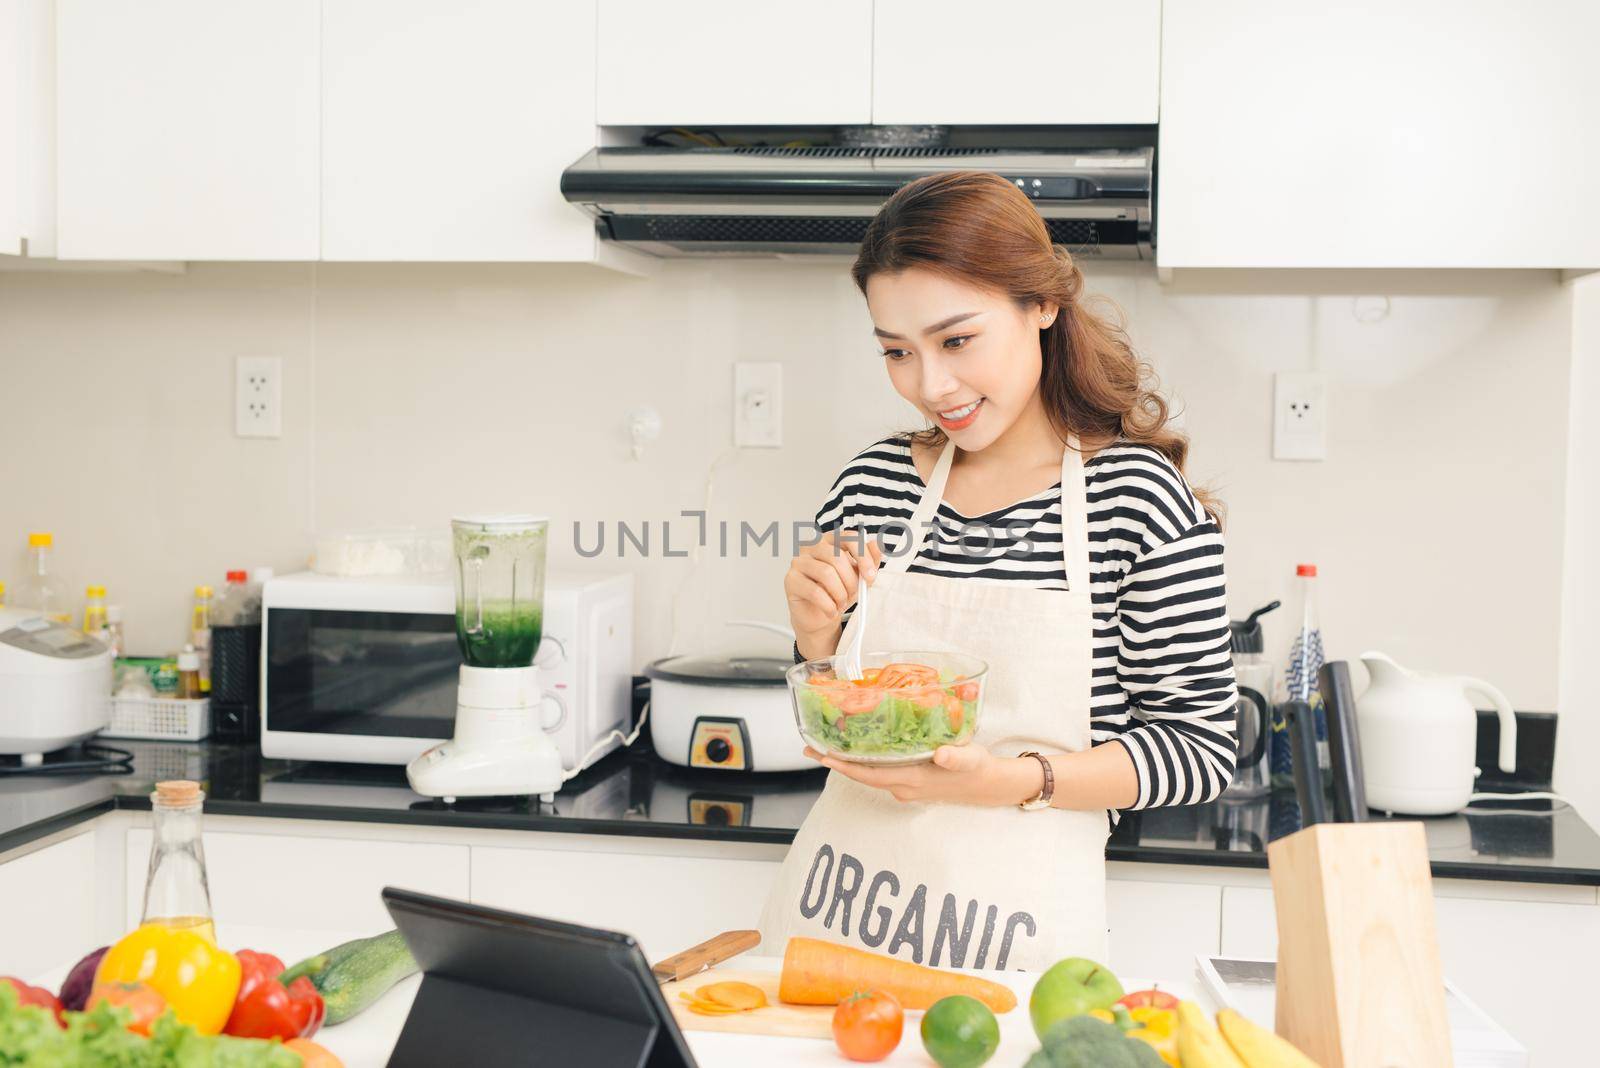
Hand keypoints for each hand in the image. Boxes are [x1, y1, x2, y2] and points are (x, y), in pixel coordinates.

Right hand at [785, 530, 882, 657]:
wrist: (820, 615)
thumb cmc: (838, 592)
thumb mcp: (859, 577)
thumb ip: (870, 560)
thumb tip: (876, 544)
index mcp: (830, 540)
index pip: (849, 537)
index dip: (863, 556)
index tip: (871, 575)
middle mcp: (812, 546)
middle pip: (837, 558)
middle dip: (851, 580)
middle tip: (854, 594)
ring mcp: (798, 562)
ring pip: (826, 573)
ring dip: (839, 593)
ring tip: (841, 603)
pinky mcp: (790, 580)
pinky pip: (814, 591)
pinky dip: (828, 605)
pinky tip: (831, 611)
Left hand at [804, 744, 1042, 807]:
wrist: (987, 785)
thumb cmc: (976, 768)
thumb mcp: (970, 758)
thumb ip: (955, 756)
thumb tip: (939, 753)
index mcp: (912, 778)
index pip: (869, 773)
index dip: (844, 766)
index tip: (822, 756)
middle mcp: (903, 786)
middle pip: (862, 774)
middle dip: (836, 762)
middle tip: (811, 747)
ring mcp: (905, 787)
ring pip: (870, 774)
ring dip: (848, 762)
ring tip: (827, 745)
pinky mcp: (909, 783)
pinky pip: (880, 772)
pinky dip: (865, 761)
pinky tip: (859, 747)